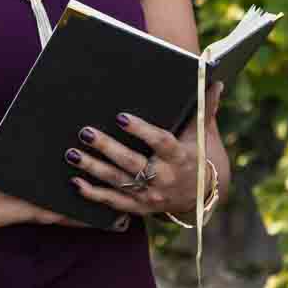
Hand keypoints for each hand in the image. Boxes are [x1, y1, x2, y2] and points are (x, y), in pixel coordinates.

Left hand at [66, 84, 222, 219]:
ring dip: (93, 168)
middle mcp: (164, 178)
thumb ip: (205, 108)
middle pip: (132, 162)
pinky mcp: (139, 207)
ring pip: (119, 181)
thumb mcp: (203, 134)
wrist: (200, 195)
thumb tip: (215, 80)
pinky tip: (75, 182)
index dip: (141, 131)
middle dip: (107, 148)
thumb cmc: (197, 156)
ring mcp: (150, 195)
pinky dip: (94, 194)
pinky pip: (114, 202)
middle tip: (86, 132)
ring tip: (72, 153)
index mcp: (179, 157)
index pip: (160, 142)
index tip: (121, 117)